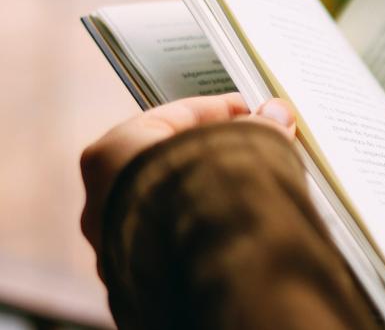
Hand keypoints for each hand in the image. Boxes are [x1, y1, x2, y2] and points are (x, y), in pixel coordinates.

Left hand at [80, 93, 295, 257]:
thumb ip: (258, 127)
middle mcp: (103, 200)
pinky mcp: (138, 278)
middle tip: (257, 146)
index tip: (252, 111)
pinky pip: (177, 239)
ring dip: (214, 189)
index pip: (173, 116)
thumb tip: (276, 114)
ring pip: (173, 202)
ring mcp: (117, 243)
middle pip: (171, 159)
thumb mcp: (242, 147)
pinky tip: (238, 221)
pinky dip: (206, 226)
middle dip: (217, 152)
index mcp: (112, 154)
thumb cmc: (204, 208)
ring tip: (256, 184)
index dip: (221, 109)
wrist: (206, 280)